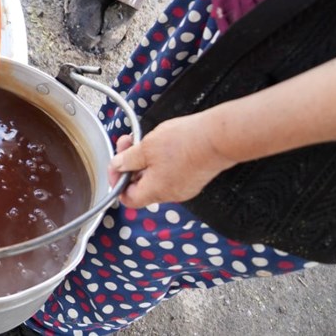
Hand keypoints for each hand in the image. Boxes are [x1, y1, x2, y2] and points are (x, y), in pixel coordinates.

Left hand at [107, 112, 236, 207]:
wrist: (219, 137)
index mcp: (155, 191)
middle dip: (131, 164)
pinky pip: (171, 173)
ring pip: (156, 177)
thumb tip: (117, 166)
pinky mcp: (195, 178)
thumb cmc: (184, 142)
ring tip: (147, 140)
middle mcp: (170, 195)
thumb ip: (127, 160)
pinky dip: (162, 160)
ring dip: (146, 159)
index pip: (127, 198)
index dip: (117, 181)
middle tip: (128, 143)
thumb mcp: (146, 148)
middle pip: (141, 186)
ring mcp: (185, 187)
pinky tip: (163, 143)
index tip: (116, 164)